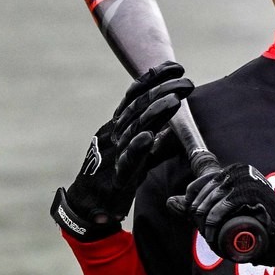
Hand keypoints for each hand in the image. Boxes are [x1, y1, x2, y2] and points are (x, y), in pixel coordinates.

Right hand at [52, 61, 193, 240]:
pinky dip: (138, 146)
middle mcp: (113, 134)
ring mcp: (113, 153)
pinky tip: (149, 137)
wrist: (88, 208)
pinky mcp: (116, 176)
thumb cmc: (114, 178)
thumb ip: (158, 145)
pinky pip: (127, 159)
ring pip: (135, 128)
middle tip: (187, 80)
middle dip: (163, 90)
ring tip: (176, 100)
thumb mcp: (139, 157)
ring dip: (156, 113)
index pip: (135, 96)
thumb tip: (179, 134)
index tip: (175, 66)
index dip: (154, 79)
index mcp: (117, 126)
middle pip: (138, 107)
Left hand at [168, 162, 274, 272]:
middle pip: (200, 194)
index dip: (193, 206)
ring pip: (208, 201)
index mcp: (233, 172)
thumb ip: (199, 206)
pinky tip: (216, 230)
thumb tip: (170, 202)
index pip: (197, 185)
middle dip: (198, 217)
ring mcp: (245, 180)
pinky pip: (221, 206)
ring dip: (205, 222)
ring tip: (213, 235)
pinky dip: (214, 221)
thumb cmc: (260, 225)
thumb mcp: (227, 213)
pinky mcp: (250, 191)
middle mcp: (238, 171)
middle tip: (208, 232)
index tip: (200, 221)